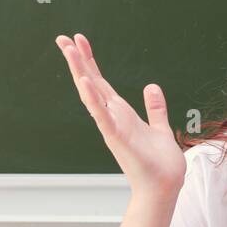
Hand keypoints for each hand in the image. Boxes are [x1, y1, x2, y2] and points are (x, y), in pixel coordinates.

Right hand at [55, 33, 185, 196]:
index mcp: (121, 115)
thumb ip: (155, 109)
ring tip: (69, 50)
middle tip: (62, 38)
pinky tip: (85, 82)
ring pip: (92, 96)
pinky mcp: (117, 139)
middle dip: (78, 61)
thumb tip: (151, 86)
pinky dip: (93, 100)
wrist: (165, 188)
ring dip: (80, 72)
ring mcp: (112, 128)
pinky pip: (102, 116)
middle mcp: (113, 119)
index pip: (102, 82)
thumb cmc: (161, 165)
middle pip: (91, 83)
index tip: (79, 40)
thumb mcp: (160, 128)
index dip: (90, 61)